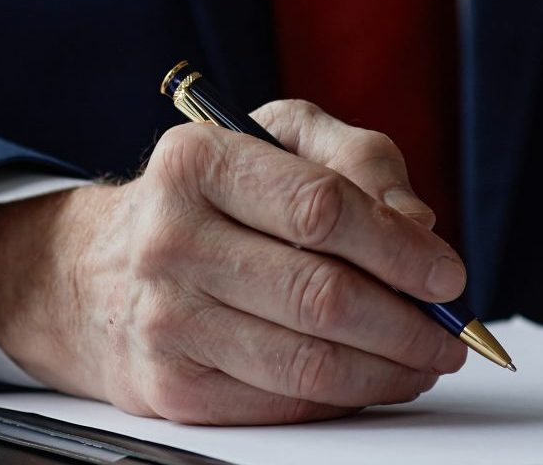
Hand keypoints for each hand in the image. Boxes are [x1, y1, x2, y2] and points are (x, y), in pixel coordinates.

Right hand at [0, 100, 469, 423]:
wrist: (94, 275)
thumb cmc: (207, 200)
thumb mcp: (278, 138)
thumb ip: (358, 160)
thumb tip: (417, 225)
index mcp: (197, 162)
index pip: (320, 210)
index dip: (399, 249)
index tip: (446, 275)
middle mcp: (170, 240)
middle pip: (321, 296)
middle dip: (407, 323)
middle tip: (449, 333)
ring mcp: (167, 320)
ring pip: (309, 362)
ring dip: (388, 370)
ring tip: (423, 360)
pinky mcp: (173, 388)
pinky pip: (284, 402)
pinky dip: (344, 397)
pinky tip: (370, 378)